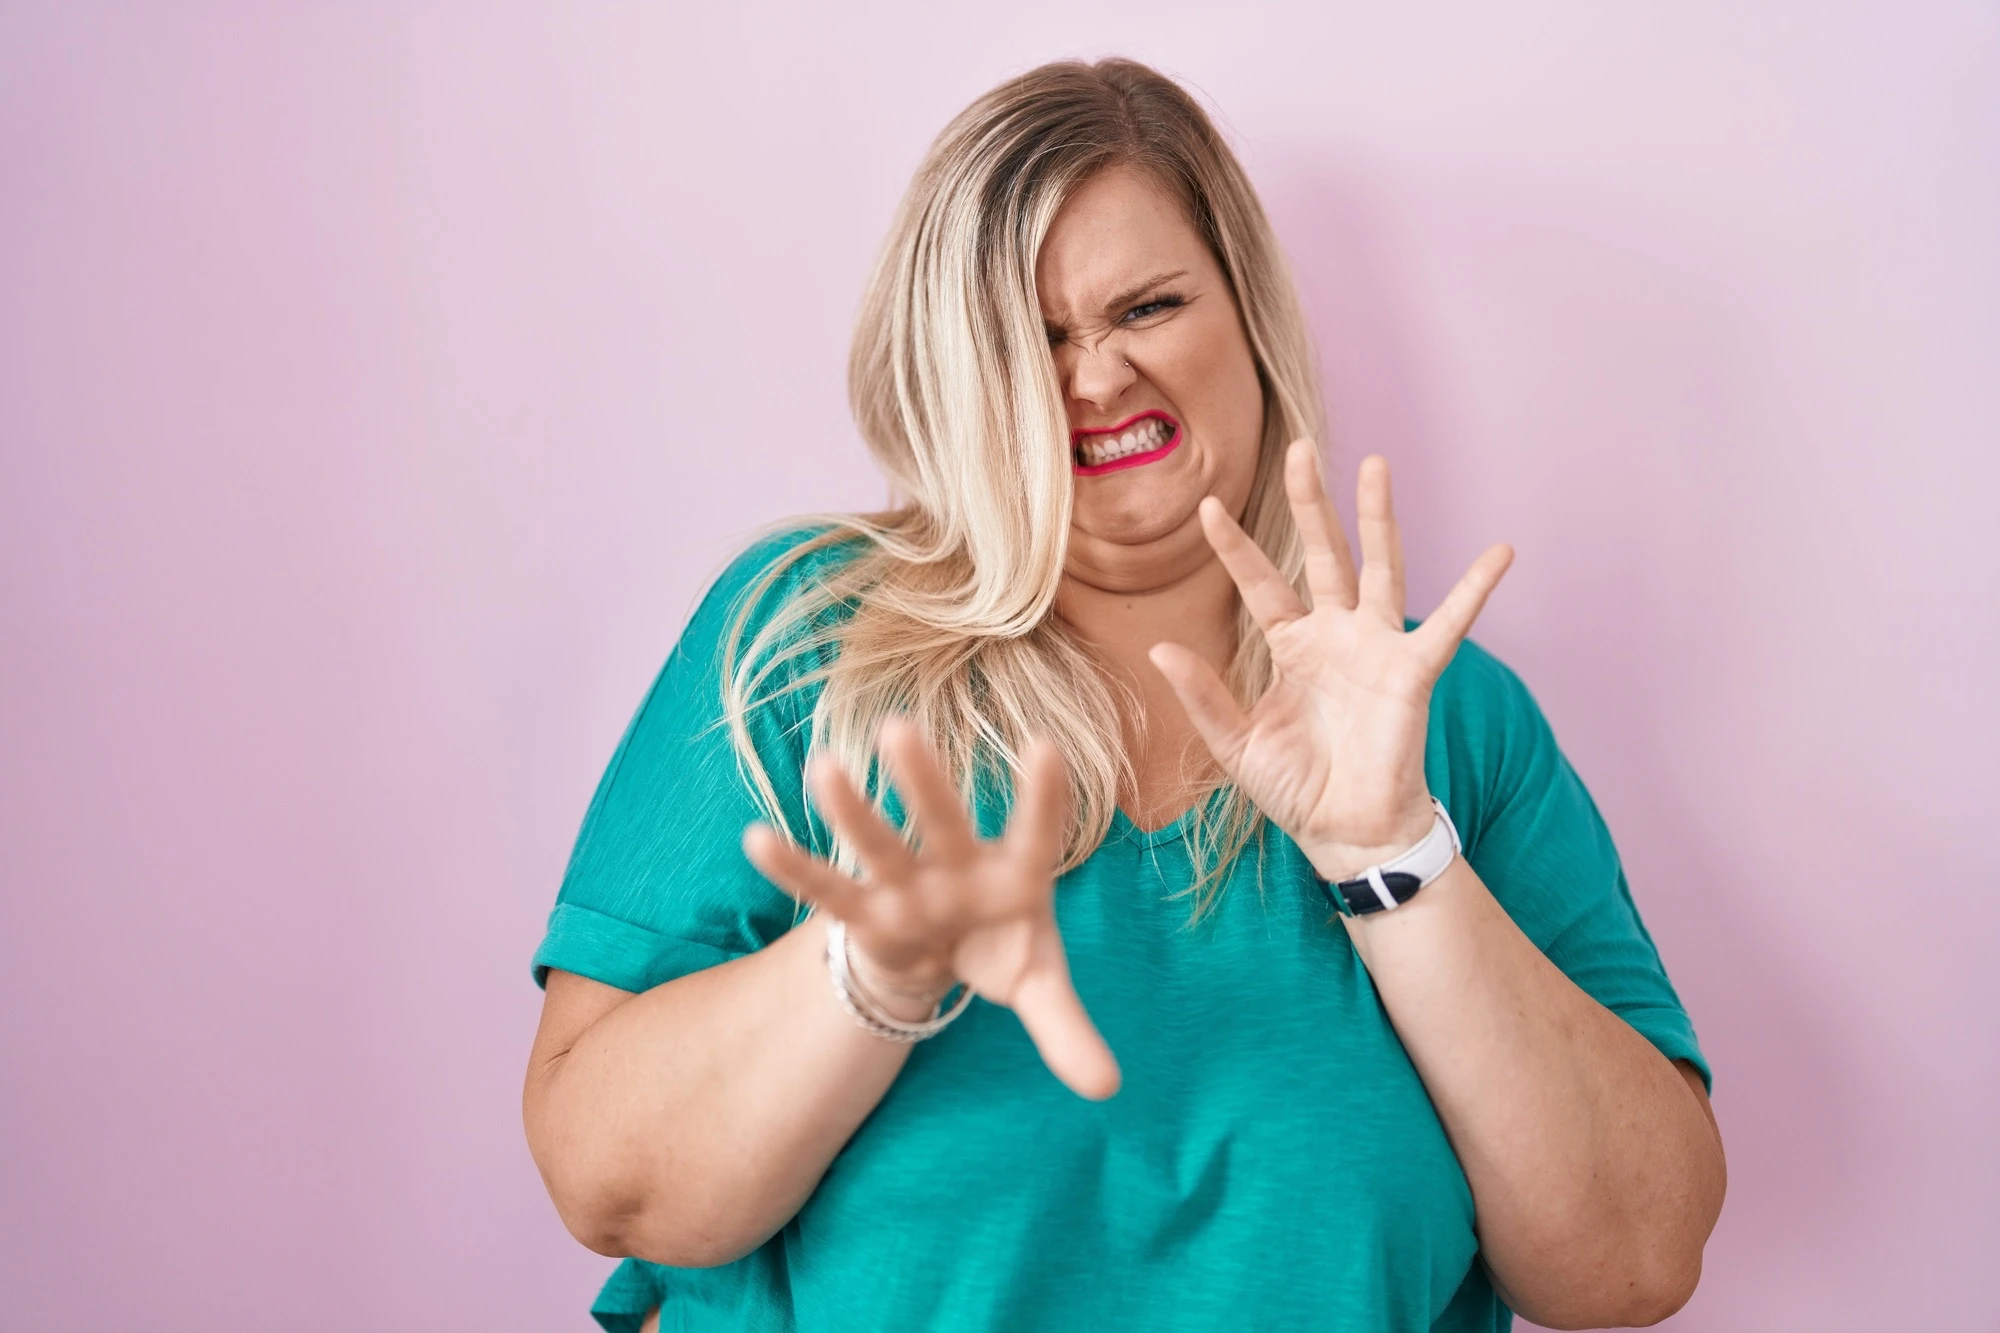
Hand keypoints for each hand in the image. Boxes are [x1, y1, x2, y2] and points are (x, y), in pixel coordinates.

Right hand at [741, 718, 1120, 1099]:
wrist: (949, 952)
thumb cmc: (1001, 946)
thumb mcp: (1038, 986)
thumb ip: (1068, 1029)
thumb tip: (1108, 1090)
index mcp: (1016, 874)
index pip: (1036, 833)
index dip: (1042, 797)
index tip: (1047, 748)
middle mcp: (957, 866)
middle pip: (942, 821)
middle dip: (923, 781)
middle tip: (899, 728)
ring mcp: (907, 883)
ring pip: (877, 843)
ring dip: (852, 810)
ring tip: (822, 766)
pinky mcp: (865, 910)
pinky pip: (825, 890)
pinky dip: (793, 870)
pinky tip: (756, 839)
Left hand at [1148, 441, 1512, 880]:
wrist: (1347, 834)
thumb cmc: (1297, 789)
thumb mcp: (1236, 743)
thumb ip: (1203, 695)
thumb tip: (1160, 647)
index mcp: (1291, 648)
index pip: (1259, 584)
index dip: (1234, 548)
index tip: (1205, 507)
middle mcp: (1335, 635)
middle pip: (1321, 554)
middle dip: (1311, 502)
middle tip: (1299, 448)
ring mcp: (1376, 647)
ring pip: (1378, 567)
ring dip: (1377, 517)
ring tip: (1375, 464)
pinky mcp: (1412, 670)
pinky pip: (1451, 622)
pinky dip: (1477, 588)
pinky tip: (1501, 550)